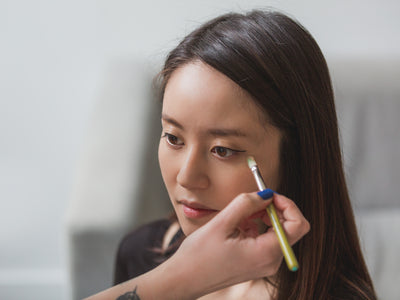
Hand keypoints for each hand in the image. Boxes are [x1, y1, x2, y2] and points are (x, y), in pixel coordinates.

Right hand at [170, 191, 309, 297]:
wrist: (185, 279)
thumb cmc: (199, 256)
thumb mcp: (221, 223)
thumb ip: (246, 204)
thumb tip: (266, 194)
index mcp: (266, 253)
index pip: (298, 225)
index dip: (287, 205)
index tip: (269, 194)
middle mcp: (271, 261)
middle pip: (289, 228)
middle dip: (274, 209)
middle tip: (253, 200)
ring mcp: (265, 264)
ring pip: (277, 232)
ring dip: (262, 217)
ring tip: (240, 214)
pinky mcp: (257, 263)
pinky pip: (265, 239)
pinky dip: (256, 227)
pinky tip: (237, 225)